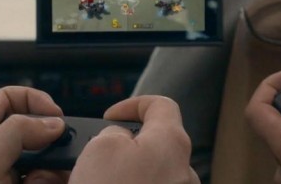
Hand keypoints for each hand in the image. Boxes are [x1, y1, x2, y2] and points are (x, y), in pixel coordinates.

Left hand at [0, 86, 70, 183]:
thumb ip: (17, 132)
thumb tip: (53, 122)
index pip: (9, 99)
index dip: (34, 100)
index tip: (56, 115)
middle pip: (36, 132)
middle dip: (53, 142)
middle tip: (61, 155)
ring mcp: (8, 177)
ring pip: (47, 162)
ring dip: (53, 170)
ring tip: (41, 181)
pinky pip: (48, 181)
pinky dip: (52, 182)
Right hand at [69, 96, 198, 183]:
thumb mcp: (100, 148)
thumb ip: (114, 132)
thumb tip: (120, 140)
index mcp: (172, 142)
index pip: (160, 104)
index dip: (131, 105)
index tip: (109, 117)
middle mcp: (183, 169)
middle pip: (153, 143)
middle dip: (125, 145)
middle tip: (97, 156)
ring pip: (149, 172)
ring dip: (124, 172)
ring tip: (96, 179)